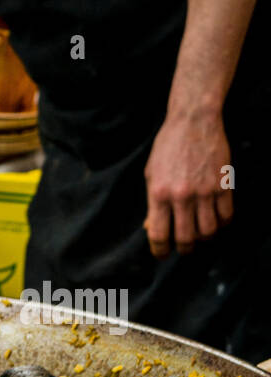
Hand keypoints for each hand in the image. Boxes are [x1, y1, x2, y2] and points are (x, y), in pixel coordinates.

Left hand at [143, 111, 233, 256]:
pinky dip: (221, 223)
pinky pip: (226, 216)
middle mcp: (181, 195)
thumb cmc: (168, 146)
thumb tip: (153, 227)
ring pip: (208, 231)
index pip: (158, 233)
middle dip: (184, 249)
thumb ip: (153, 201)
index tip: (162, 255)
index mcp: (158, 193)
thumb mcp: (151, 173)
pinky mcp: (223, 185)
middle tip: (184, 248)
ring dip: (204, 238)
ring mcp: (204, 191)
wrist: (193, 122)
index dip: (160, 250)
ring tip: (200, 233)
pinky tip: (215, 219)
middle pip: (186, 238)